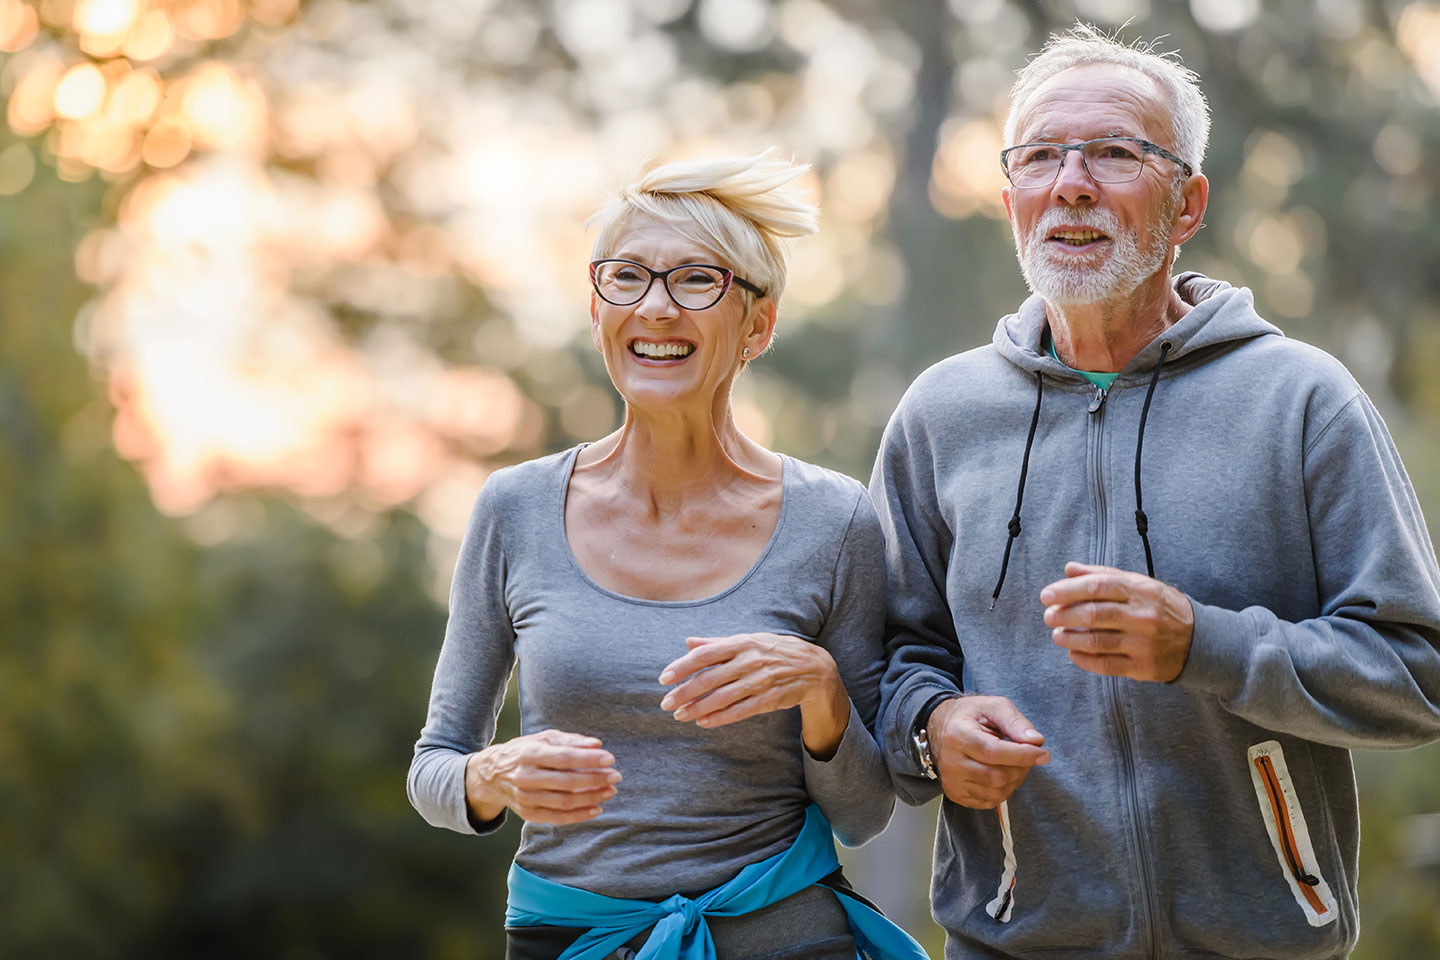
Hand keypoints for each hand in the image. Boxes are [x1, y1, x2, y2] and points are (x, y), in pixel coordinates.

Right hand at [465, 729, 620, 825]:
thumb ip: (571, 741)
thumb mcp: (543, 739)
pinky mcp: (528, 813)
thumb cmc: (524, 752)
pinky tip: (596, 808)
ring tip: (610, 791)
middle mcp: (525, 777)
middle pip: (566, 782)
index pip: (564, 758)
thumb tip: (597, 745)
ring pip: (563, 802)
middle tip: (615, 776)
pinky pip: (557, 818)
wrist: (491, 774)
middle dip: (595, 780)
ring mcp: (525, 798)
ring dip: (591, 798)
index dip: (588, 760)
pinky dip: (579, 815)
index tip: (610, 759)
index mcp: (529, 754)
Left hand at [658, 634, 849, 758]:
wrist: (814, 668)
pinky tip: (703, 721)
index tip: (664, 677)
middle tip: (666, 703)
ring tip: (680, 715)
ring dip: (698, 707)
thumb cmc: (774, 651)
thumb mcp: (748, 640)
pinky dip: (720, 717)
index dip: (683, 666)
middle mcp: (750, 660)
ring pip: (723, 697)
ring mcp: (760, 680)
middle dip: (685, 691)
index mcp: (742, 642)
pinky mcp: (769, 699)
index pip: (706, 654)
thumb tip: (689, 642)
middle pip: (710, 678)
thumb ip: (717, 643)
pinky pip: (740, 711)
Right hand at [928, 696, 1048, 808]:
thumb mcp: (992, 706)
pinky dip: (1004, 791)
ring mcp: (952, 781)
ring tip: (1015, 764)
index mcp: (957, 735)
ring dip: (1014, 780)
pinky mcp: (955, 794)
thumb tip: (1036, 741)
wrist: (940, 727)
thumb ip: (1015, 721)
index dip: (1021, 755)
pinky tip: (1003, 774)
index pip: (993, 752)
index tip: (1043, 754)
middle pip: (996, 776)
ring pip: (995, 792)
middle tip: (1029, 755)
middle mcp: (950, 762)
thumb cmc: (969, 716)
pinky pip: (989, 802)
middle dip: (1021, 768)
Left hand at [1042, 561, 1194, 681]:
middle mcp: (1143, 616)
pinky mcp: (1144, 667)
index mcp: (1140, 590)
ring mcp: (1144, 643)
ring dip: (1070, 638)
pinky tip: (1073, 652)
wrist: (1200, 639)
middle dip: (1064, 615)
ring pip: (1097, 641)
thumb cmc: (1160, 607)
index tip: (1047, 595)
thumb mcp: (1138, 583)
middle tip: (1048, 616)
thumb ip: (1103, 575)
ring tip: (1056, 634)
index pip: (1097, 586)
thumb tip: (1069, 569)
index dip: (1068, 590)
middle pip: (1094, 614)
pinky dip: (1084, 659)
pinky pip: (1106, 665)